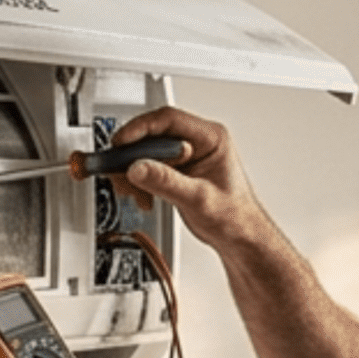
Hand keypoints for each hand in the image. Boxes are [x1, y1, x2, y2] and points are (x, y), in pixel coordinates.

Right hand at [107, 107, 279, 256]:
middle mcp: (197, 142)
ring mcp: (184, 156)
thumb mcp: (198, 199)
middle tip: (119, 171)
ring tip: (134, 191)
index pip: (169, 120)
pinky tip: (143, 197)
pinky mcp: (175, 170)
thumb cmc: (234, 217)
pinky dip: (139, 181)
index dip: (140, 128)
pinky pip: (148, 167)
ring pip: (147, 152)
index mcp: (211, 138)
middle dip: (133, 156)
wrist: (238, 237)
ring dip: (134, 171)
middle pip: (153, 135)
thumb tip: (139, 167)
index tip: (121, 142)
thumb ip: (167, 182)